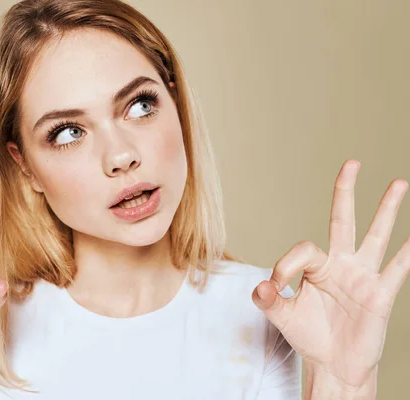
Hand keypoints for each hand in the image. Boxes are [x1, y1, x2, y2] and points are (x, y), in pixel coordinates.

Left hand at [251, 159, 409, 389]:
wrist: (332, 364)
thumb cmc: (308, 336)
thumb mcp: (281, 316)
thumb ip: (268, 299)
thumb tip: (260, 285)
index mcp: (315, 267)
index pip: (303, 248)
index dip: (286, 263)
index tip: (276, 285)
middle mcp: (340, 264)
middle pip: (343, 220)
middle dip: (346, 192)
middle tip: (351, 162)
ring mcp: (362, 277)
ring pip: (375, 236)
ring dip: (386, 210)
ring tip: (398, 183)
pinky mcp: (379, 294)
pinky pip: (397, 269)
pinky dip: (407, 253)